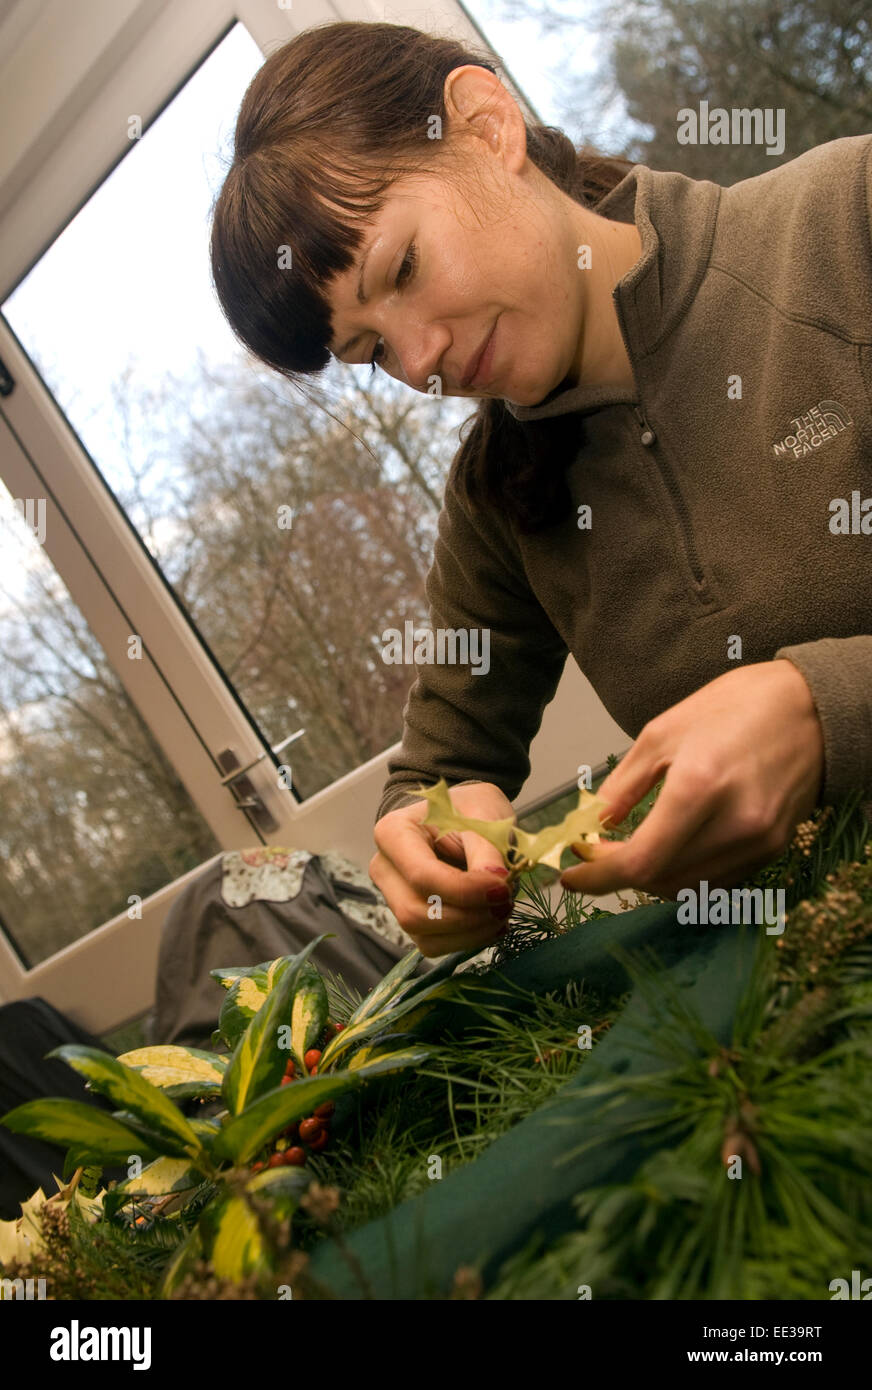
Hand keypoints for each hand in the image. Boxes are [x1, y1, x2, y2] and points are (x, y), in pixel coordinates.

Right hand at [370, 781, 518, 956]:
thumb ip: (488, 850)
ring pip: (424, 937)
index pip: (422, 875)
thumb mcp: (485, 816)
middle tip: (507, 901)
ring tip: (503, 910)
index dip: (465, 890)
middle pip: (415, 913)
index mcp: (393, 832)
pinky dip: (468, 940)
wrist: (464, 816)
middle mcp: (384, 868)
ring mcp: (394, 898)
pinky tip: (491, 921)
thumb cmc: (470, 809)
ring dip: (471, 933)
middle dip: (468, 917)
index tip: (503, 886)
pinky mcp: (411, 920)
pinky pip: (434, 945)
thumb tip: (498, 884)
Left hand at [560, 660, 824, 901]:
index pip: (640, 862)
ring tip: (629, 850)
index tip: (571, 871)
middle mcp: (734, 823)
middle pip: (660, 881)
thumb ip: (621, 788)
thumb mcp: (662, 734)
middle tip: (595, 852)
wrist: (811, 707)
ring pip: (686, 887)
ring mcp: (759, 841)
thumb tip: (589, 827)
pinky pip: (716, 880)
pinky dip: (683, 874)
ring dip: (649, 877)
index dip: (598, 876)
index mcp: (700, 786)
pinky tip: (669, 850)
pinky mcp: (774, 849)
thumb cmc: (735, 707)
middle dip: (617, 874)